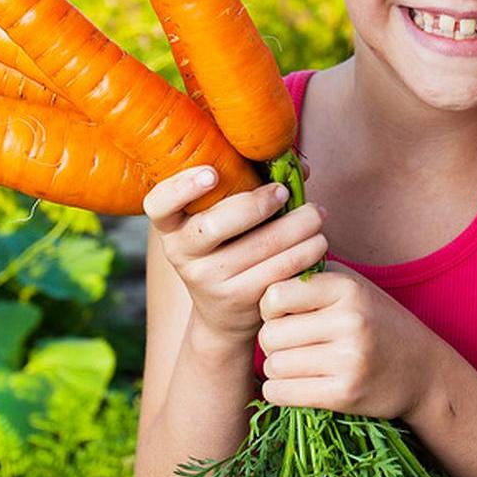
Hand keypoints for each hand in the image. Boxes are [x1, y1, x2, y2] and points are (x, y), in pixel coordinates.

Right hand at [142, 164, 326, 349]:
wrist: (225, 311)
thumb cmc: (230, 244)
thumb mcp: (225, 215)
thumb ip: (252, 182)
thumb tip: (297, 164)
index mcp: (172, 225)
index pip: (159, 204)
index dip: (182, 187)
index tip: (212, 173)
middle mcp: (182, 253)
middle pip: (217, 223)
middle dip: (259, 202)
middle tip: (284, 191)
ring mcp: (208, 280)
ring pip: (259, 247)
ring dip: (298, 226)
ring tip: (317, 214)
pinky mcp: (238, 299)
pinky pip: (277, 270)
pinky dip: (305, 253)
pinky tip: (317, 243)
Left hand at [257, 261, 439, 420]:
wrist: (423, 370)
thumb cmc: (376, 323)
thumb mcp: (352, 287)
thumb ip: (310, 278)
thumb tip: (258, 275)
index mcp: (347, 288)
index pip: (275, 296)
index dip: (270, 308)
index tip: (283, 315)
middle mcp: (350, 321)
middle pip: (270, 335)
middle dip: (272, 342)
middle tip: (290, 344)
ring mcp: (349, 360)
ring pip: (274, 366)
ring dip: (277, 368)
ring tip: (298, 364)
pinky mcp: (346, 394)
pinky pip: (281, 393)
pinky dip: (279, 391)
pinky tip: (293, 385)